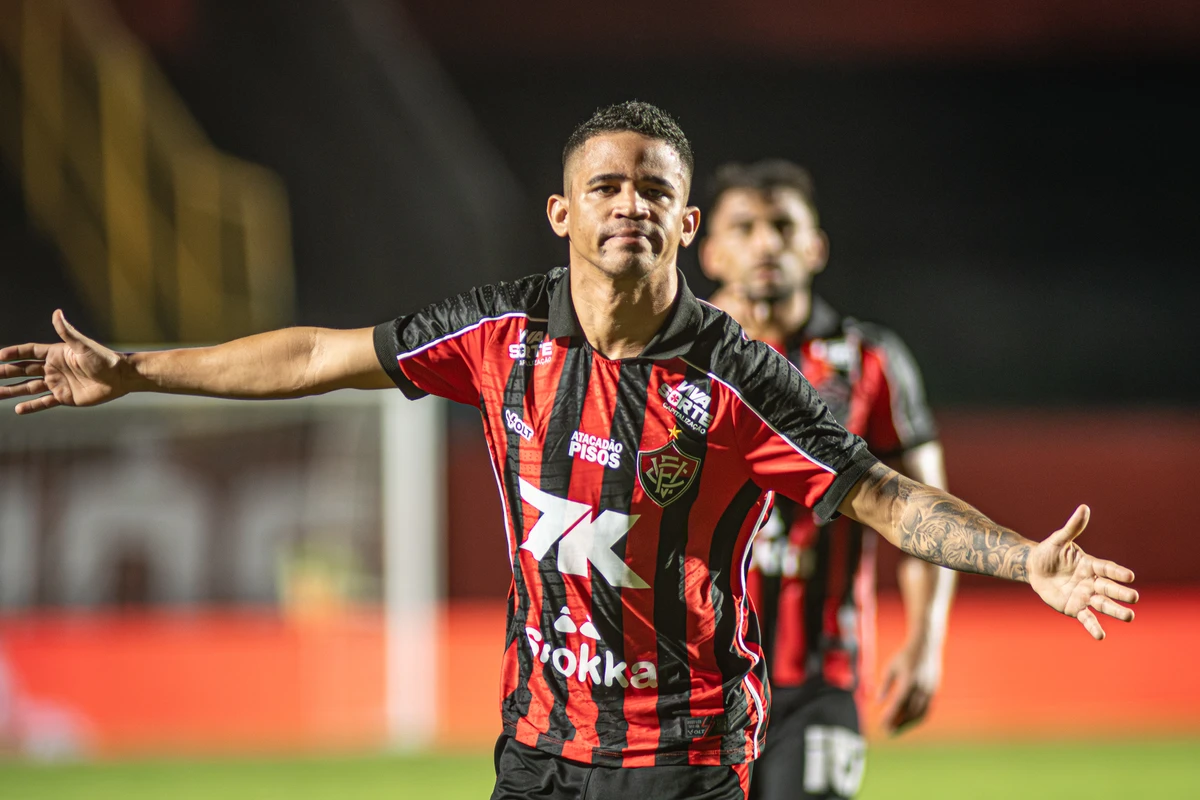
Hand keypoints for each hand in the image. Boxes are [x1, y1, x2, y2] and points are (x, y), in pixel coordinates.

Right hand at [0, 310, 127, 413]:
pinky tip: (18, 409)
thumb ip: (67, 332)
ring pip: (29, 387)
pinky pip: (44, 402)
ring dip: (12, 390)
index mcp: (56, 354)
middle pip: (23, 370)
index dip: (13, 353)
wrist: (121, 377)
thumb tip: (56, 312)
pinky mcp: (65, 397)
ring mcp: (58, 383)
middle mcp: (54, 368)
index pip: (29, 352)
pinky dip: (32, 406)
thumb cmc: (104, 359)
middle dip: (6, 372)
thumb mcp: (83, 345)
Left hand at [877, 641, 938, 734]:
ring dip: (908, 723)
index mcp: (908, 680)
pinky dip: (917, 718)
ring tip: (896, 730)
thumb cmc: (905, 656)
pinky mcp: (935, 691)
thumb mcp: (891, 667)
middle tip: (887, 732)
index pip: (898, 702)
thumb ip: (885, 684)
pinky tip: (908, 722)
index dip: (890, 715)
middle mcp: (921, 687)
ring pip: (919, 713)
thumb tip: (878, 701)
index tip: (881, 724)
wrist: (926, 646)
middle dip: (898, 723)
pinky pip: (926, 709)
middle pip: (909, 711)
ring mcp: (930, 690)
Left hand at [1029, 505, 1137, 639]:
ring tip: (1129, 617)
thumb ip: (1072, 527)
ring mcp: (1085, 596)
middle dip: (1120, 593)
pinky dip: (1093, 627)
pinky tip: (1101, 636)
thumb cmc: (1049, 552)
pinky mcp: (1075, 608)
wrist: (1034, 568)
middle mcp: (1092, 582)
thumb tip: (1084, 508)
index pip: (1106, 568)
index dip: (1117, 572)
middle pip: (1108, 588)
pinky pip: (1086, 618)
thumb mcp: (1058, 540)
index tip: (1130, 576)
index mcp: (1090, 565)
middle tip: (1134, 598)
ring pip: (1103, 605)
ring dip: (1115, 611)